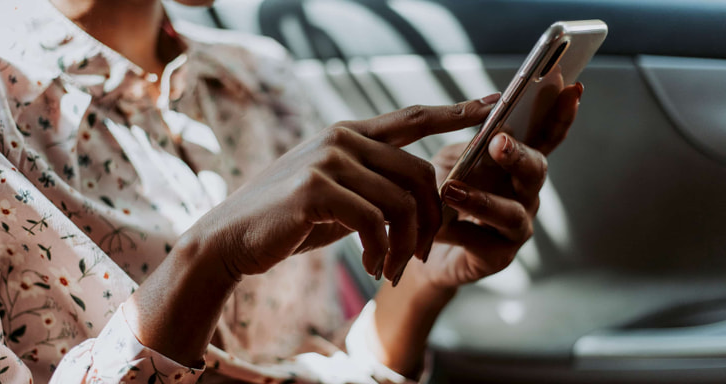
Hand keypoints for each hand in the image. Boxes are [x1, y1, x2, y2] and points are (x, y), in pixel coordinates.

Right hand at [178, 98, 499, 282]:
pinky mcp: (315, 189)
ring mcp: (328, 160)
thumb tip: (418, 194)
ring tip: (393, 269)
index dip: (454, 112)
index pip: (412, 119)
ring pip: (401, 202)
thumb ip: (372, 183)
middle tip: (422, 255)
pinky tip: (373, 267)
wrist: (232, 238)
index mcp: (349, 135)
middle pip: (420, 172)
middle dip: (432, 220)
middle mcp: (341, 139)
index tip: (492, 106)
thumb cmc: (289, 220)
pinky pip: (375, 222)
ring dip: (406, 245)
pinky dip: (382, 252)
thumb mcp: (337, 194)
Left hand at [418, 83, 583, 288]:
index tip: (572, 89)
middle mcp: (524, 194)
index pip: (546, 137)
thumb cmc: (442, 196)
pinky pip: (482, 243)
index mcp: (517, 165)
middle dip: (519, 155)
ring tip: (451, 190)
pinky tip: (438, 225)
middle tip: (498, 142)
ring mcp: (516, 227)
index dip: (561, 115)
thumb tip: (486, 111)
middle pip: (535, 172)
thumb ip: (470, 142)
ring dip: (483, 200)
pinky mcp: (498, 256)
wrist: (421, 244)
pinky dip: (458, 231)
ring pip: (511, 213)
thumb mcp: (452, 160)